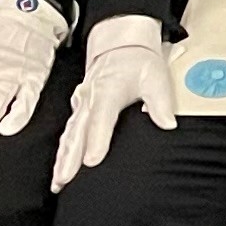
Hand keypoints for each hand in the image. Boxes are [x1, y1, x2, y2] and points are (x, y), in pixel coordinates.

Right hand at [51, 15, 176, 190]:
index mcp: (108, 90)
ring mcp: (81, 104)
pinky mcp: (79, 109)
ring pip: (69, 134)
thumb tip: (168, 124)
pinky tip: (59, 171)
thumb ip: (160, 102)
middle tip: (64, 180)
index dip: (96, 140)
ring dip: (62, 158)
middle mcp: (89, 98)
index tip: (91, 161)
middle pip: (78, 131)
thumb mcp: (155, 76)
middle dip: (70, 157)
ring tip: (58, 182)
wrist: (120, 43)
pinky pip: (69, 133)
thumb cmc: (138, 62)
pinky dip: (62, 152)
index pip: (100, 118)